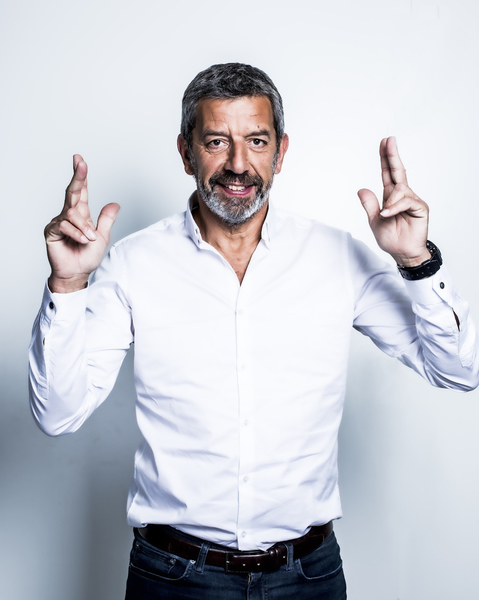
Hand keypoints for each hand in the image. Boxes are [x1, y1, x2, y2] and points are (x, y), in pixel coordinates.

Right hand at [45, 155, 119, 292]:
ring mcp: (59, 222)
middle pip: (73, 191)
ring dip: (84, 227)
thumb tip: (115, 203)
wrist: (77, 274)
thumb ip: (106, 219)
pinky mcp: (51, 231)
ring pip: (72, 213)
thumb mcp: (102, 236)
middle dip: (78, 176)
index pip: (82, 191)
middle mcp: (69, 215)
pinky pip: (65, 225)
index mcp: (82, 214)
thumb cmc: (88, 256)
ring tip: (89, 239)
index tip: (80, 160)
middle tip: (80, 161)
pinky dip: (76, 233)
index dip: (81, 176)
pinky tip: (81, 241)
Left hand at [358, 137, 430, 266]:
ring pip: (399, 189)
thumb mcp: (374, 221)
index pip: (388, 174)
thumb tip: (361, 189)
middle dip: (392, 155)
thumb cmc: (391, 238)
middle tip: (389, 140)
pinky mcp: (420, 208)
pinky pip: (406, 200)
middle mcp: (402, 195)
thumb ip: (369, 205)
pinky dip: (395, 206)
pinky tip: (389, 214)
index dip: (386, 159)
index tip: (384, 143)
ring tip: (386, 214)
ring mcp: (412, 200)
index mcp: (390, 196)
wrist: (402, 253)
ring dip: (390, 201)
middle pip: (398, 171)